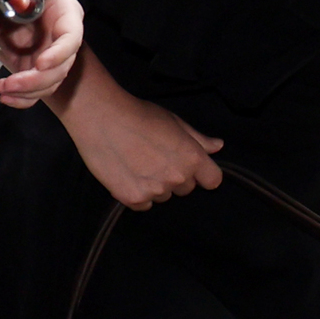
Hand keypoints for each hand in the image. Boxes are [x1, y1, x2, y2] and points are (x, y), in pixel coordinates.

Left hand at [0, 0, 85, 108]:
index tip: (40, 64)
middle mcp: (61, 37)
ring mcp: (50, 55)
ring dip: (27, 91)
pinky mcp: (36, 69)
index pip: (71, 37)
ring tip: (3, 89)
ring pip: (50, 83)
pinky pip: (36, 90)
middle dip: (37, 80)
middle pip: (62, 67)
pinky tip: (7, 98)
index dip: (60, 53)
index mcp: (64, 12)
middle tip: (11, 83)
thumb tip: (19, 2)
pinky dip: (23, 98)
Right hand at [50, 48, 223, 209]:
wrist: (101, 117)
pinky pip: (144, 204)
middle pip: (186, 188)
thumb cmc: (140, 114)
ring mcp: (155, 190)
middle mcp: (177, 178)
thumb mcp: (174, 122)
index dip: (204, 174)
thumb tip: (218, 146)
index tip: (193, 169)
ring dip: (156, 186)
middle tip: (156, 159)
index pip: (213, 180)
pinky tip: (128, 175)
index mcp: (192, 158)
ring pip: (164, 196)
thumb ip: (198, 139)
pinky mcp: (132, 198)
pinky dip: (138, 194)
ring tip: (138, 164)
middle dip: (176, 177)